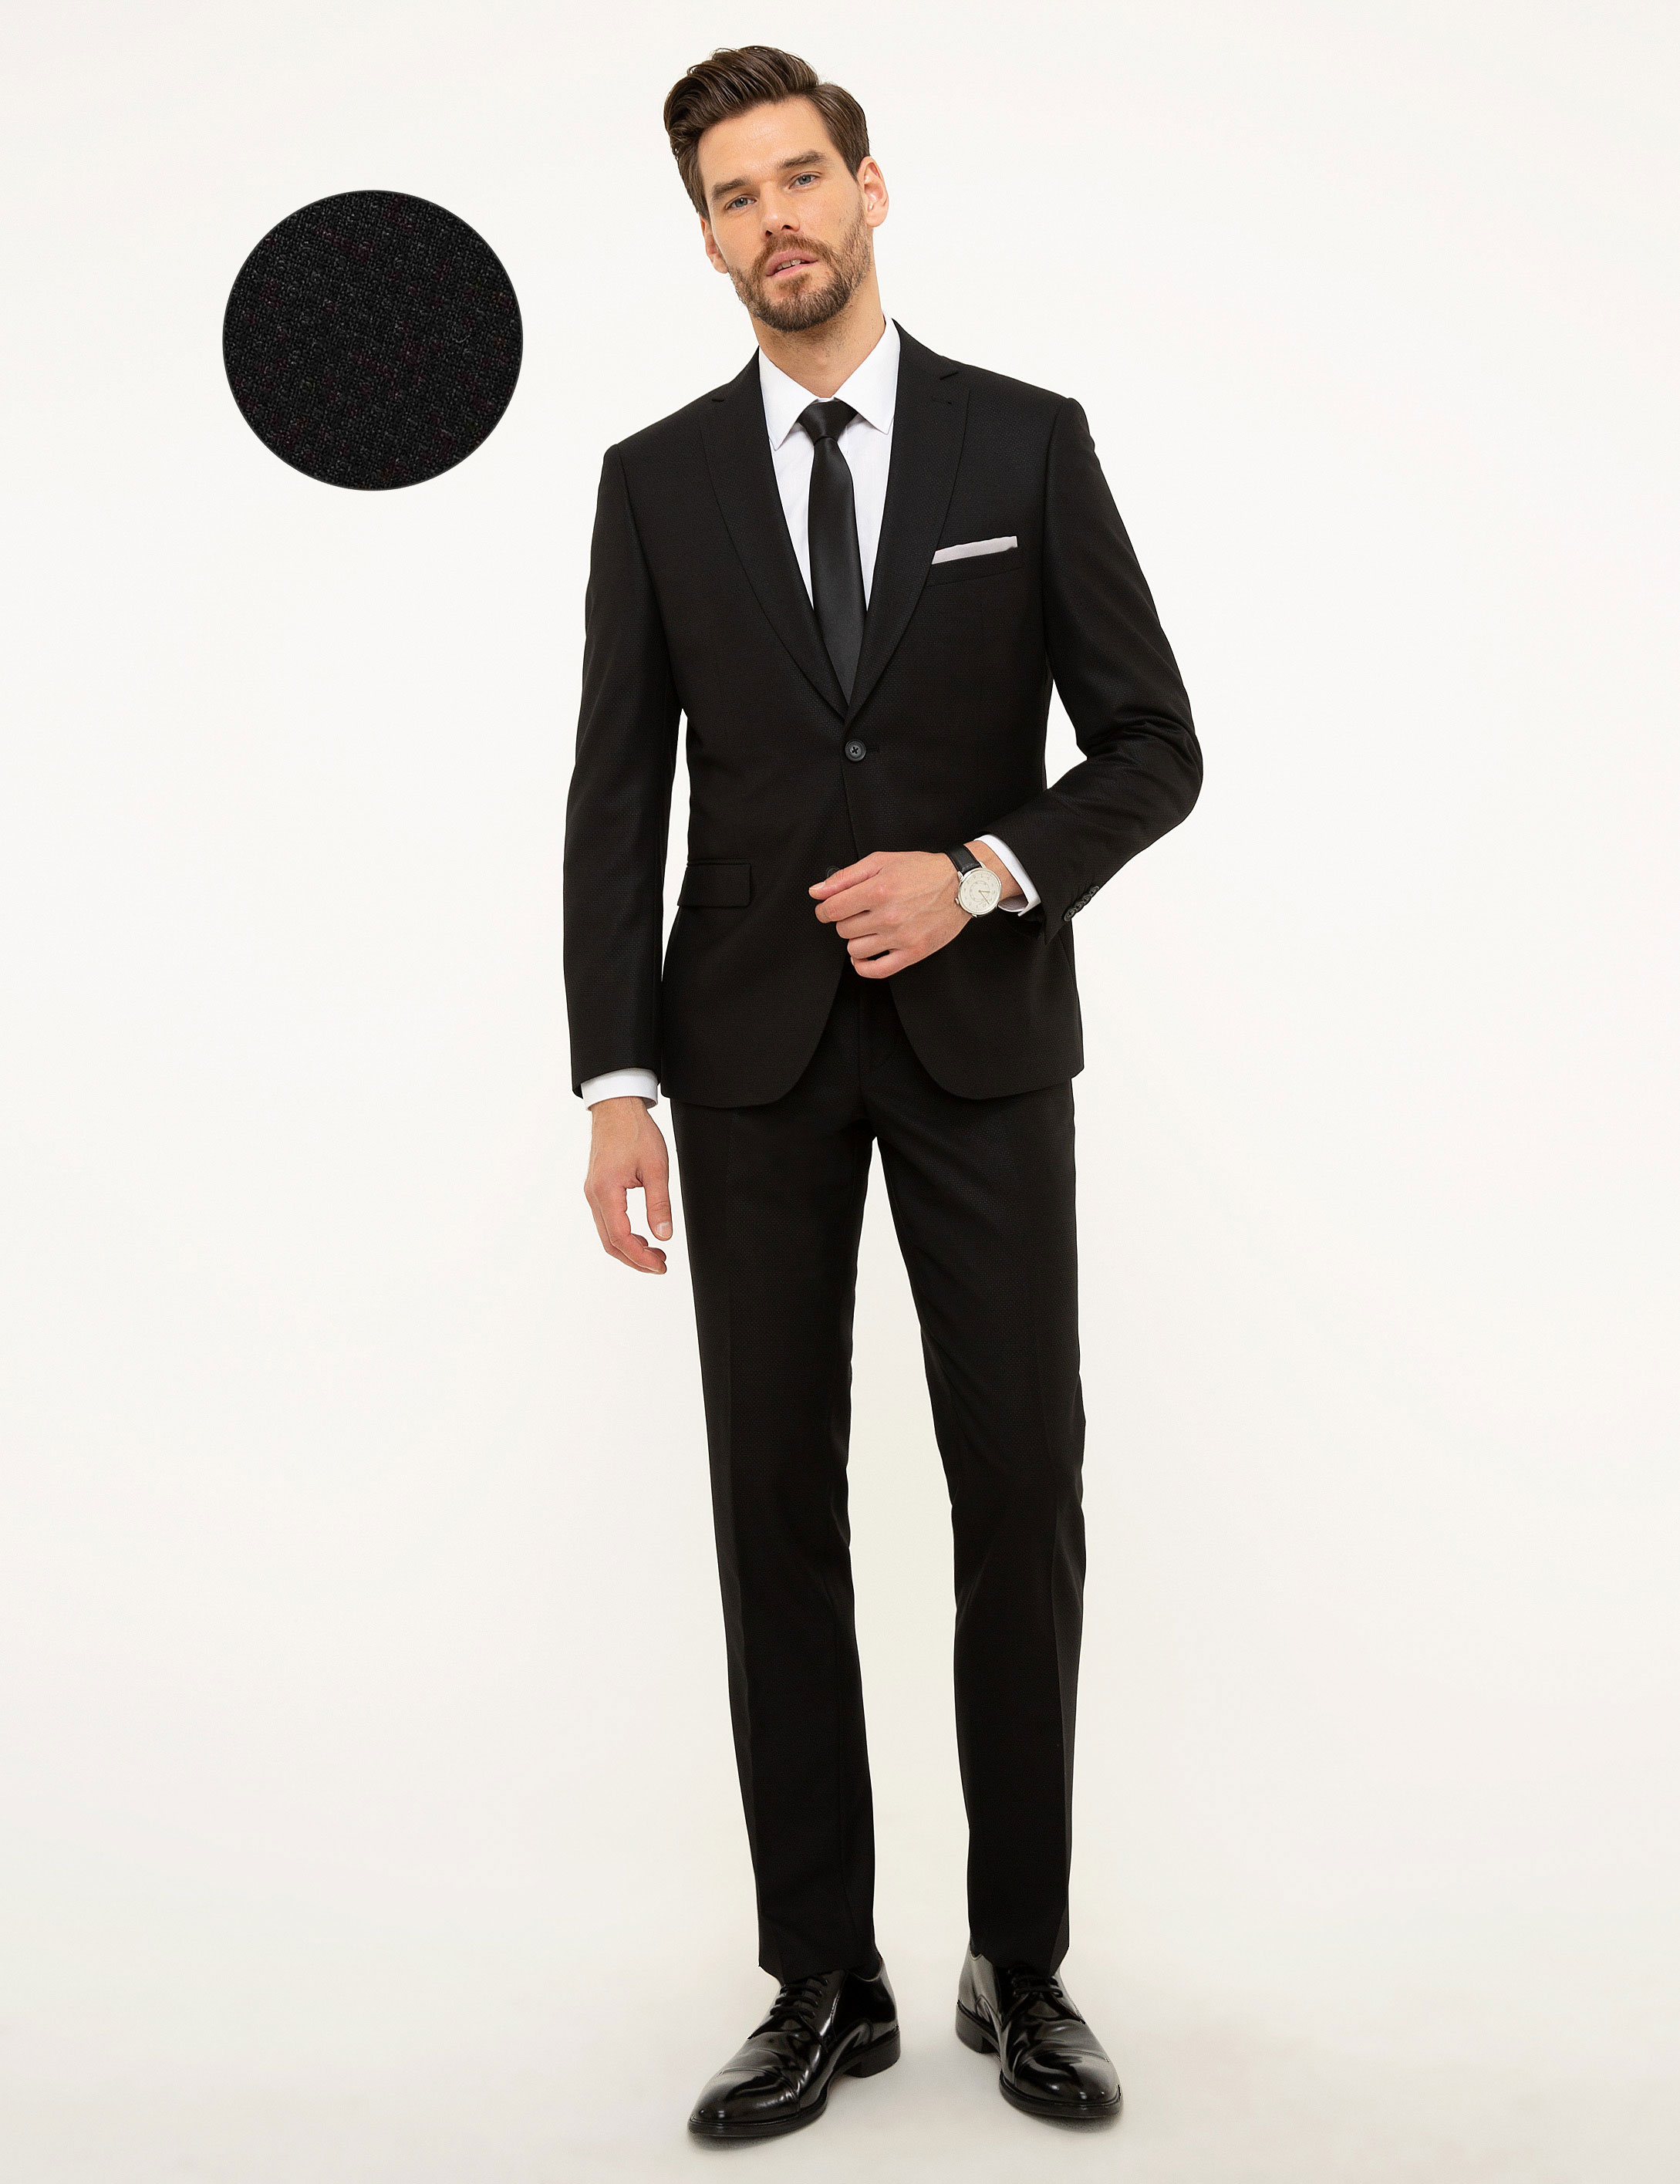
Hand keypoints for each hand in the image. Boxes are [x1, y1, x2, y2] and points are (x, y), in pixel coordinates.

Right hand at [584, 1097, 672, 1273]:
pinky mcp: (597, 1188)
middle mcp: (594, 1195)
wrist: (616, 1107)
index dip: (641, 1257)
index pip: (621, 1238)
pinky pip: (606, 1220)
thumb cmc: (635, 1131)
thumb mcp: (655, 1167)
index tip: (661, 1264)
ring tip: (655, 1252)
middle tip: (661, 1264)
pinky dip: (623, 1234)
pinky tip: (641, 1235)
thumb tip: (664, 1235)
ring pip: (607, 1234)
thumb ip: (659, 1204)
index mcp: (606, 1191)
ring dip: (629, 1248)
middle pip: (610, 1243)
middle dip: (635, 1259)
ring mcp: (593, 1192)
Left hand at [808, 843, 1019, 977]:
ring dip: (856, 940)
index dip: (825, 910)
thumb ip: (845, 877)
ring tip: (869, 929)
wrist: (961, 886)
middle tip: (860, 913)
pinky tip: (865, 956)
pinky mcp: (913, 953)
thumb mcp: (882, 862)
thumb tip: (816, 892)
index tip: (829, 909)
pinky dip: (863, 966)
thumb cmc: (923, 871)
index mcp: (878, 889)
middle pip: (843, 929)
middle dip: (846, 921)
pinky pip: (876, 970)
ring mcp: (901, 937)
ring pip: (855, 950)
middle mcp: (888, 915)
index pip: (832, 910)